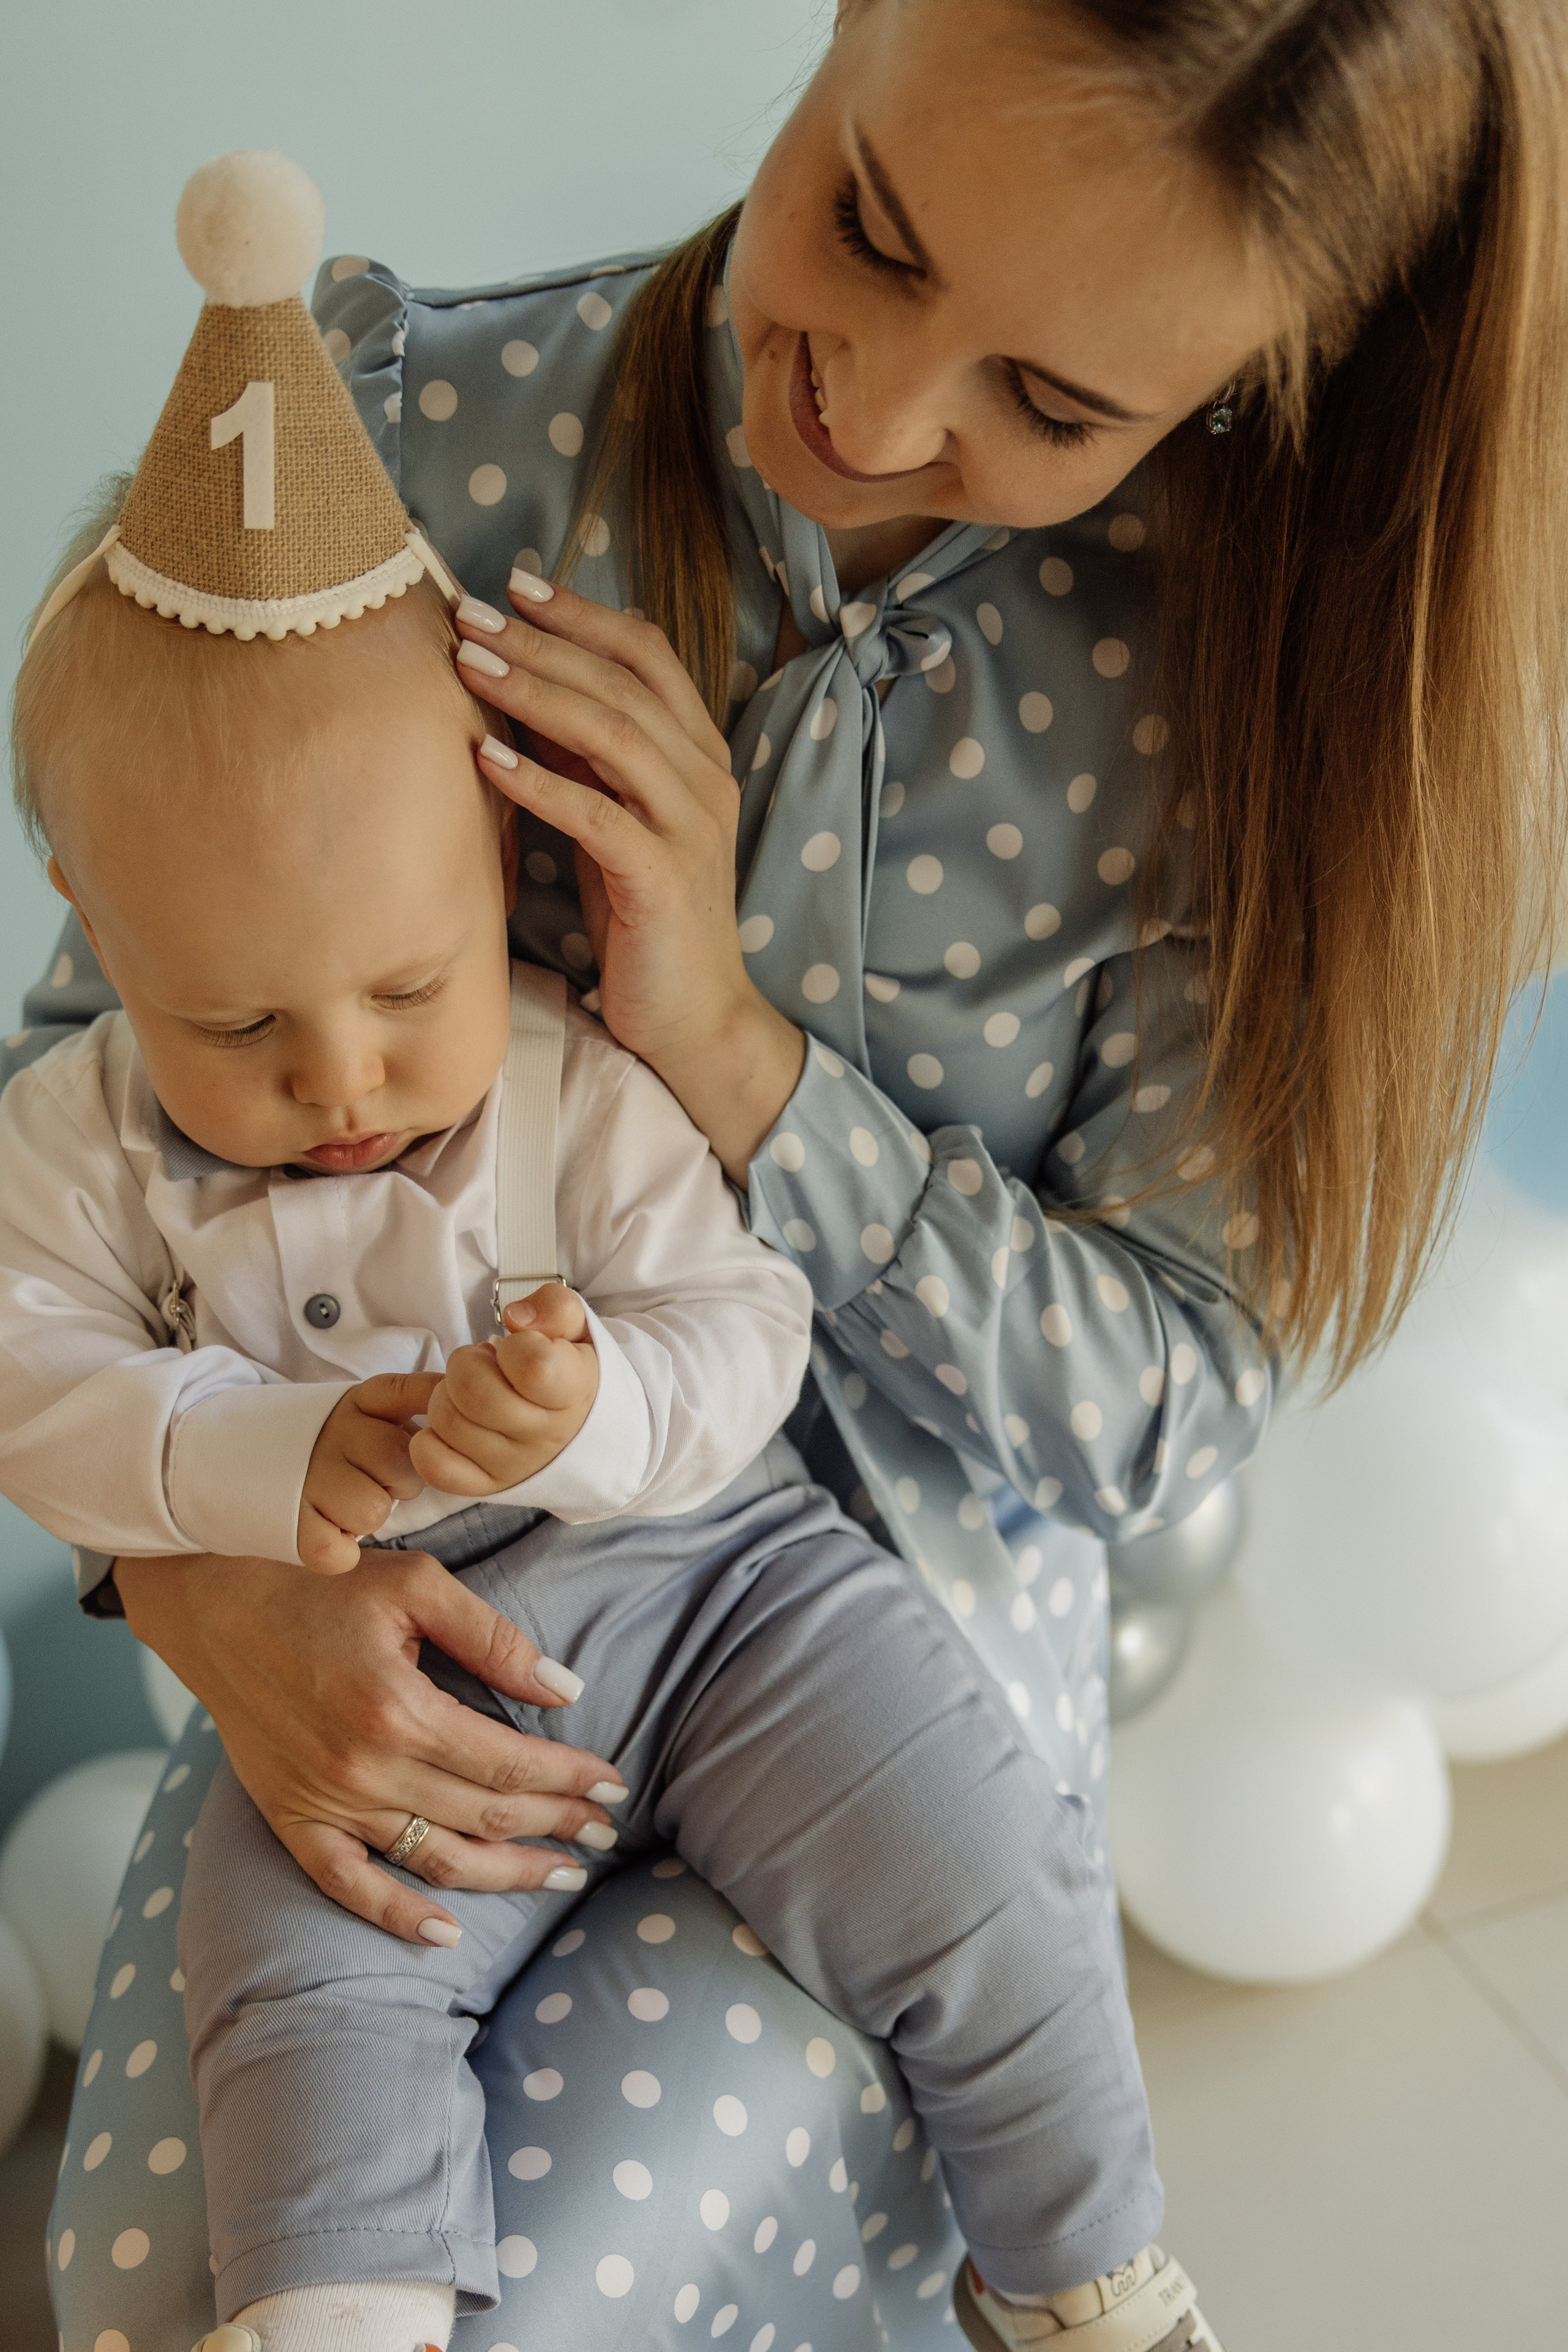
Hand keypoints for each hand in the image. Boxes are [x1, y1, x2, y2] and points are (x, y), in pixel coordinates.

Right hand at [115, 1549, 627, 1944]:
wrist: (213, 1601)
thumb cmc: (319, 1580)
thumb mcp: (416, 1587)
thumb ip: (494, 1639)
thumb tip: (566, 1689)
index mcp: (399, 1708)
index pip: (508, 1762)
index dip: (569, 1778)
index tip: (613, 1784)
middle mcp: (363, 1767)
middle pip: (484, 1814)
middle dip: (556, 1825)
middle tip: (605, 1830)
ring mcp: (325, 1802)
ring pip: (434, 1859)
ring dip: (506, 1874)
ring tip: (562, 1875)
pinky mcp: (291, 1818)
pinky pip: (348, 1886)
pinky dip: (397, 1917)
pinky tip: (446, 1935)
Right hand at [299, 1372, 442, 1573]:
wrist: (236, 1461)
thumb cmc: (329, 1445)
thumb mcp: (368, 1409)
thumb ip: (415, 1400)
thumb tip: (460, 1394)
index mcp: (360, 1401)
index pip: (415, 1394)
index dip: (428, 1423)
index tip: (421, 1438)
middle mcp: (334, 1433)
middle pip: (404, 1467)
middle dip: (398, 1483)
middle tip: (370, 1480)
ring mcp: (309, 1478)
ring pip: (374, 1512)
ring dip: (366, 1519)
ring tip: (343, 1504)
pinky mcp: (290, 1524)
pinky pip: (338, 1554)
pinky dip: (338, 1553)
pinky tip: (325, 1530)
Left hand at [410, 1284, 597, 1496]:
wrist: (591, 1434)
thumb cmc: (573, 1373)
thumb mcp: (579, 1330)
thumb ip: (554, 1308)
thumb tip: (516, 1317)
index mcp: (573, 1392)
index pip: (532, 1366)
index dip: (516, 1346)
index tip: (520, 1347)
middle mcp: (545, 1436)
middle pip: (474, 1394)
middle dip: (465, 1363)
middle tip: (482, 1363)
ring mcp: (514, 1466)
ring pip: (448, 1424)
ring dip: (446, 1396)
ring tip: (472, 1392)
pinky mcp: (487, 1485)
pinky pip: (437, 1468)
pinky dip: (429, 1443)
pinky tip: (451, 1422)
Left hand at [454, 581, 804, 1179]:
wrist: (694, 1017)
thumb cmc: (641, 918)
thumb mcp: (609, 821)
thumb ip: (580, 758)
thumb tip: (517, 691)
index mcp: (697, 755)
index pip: (646, 655)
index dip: (581, 615)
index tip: (513, 586)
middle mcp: (704, 779)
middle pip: (621, 683)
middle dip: (540, 643)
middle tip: (470, 616)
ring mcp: (689, 827)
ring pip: (612, 734)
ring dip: (534, 693)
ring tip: (468, 666)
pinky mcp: (662, 879)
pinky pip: (596, 815)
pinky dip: (540, 781)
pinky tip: (488, 758)